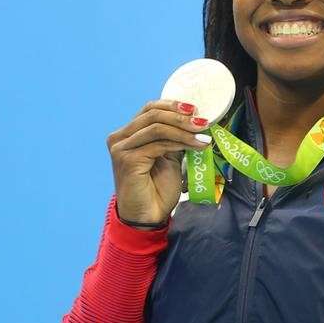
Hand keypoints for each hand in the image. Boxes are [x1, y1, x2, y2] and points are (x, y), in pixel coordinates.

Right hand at [106, 100, 211, 224]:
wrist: (148, 216)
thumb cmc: (156, 190)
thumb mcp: (168, 156)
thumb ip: (173, 138)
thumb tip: (194, 120)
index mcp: (127, 134)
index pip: (149, 109)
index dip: (173, 105)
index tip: (196, 110)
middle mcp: (119, 137)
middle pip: (152, 114)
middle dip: (180, 116)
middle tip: (203, 122)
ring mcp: (121, 148)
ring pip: (157, 127)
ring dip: (184, 130)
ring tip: (203, 135)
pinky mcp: (128, 159)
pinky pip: (158, 144)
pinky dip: (181, 142)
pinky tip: (196, 145)